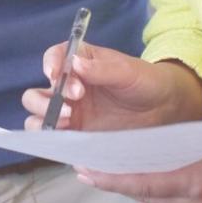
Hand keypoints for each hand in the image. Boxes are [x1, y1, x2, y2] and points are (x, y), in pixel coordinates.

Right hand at [19, 41, 201, 132]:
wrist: (165, 109)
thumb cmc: (146, 81)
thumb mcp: (127, 71)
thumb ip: (102, 69)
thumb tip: (76, 64)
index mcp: (79, 64)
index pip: (53, 59)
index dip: (50, 66)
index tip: (56, 76)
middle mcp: (68, 90)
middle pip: (36, 95)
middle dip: (44, 101)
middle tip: (73, 105)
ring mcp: (72, 116)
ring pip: (38, 120)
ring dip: (44, 122)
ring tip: (69, 122)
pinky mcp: (79, 137)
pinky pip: (57, 142)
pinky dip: (55, 143)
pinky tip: (73, 142)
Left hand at [76, 122, 201, 202]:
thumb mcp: (199, 136)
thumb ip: (167, 151)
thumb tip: (132, 156)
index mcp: (194, 180)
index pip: (140, 184)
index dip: (109, 179)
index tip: (85, 170)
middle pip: (143, 199)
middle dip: (121, 184)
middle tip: (99, 166)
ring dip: (140, 194)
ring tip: (129, 174)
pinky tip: (156, 189)